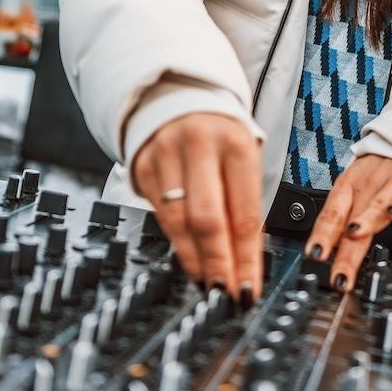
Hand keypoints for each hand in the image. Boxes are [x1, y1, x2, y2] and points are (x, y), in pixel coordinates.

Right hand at [130, 113, 262, 302]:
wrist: (178, 96)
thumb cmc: (221, 136)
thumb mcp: (244, 158)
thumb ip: (245, 202)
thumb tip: (247, 259)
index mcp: (235, 143)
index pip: (243, 213)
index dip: (246, 258)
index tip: (249, 288)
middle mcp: (198, 147)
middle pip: (208, 220)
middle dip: (218, 264)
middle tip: (227, 294)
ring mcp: (166, 156)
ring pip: (178, 222)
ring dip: (195, 261)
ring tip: (209, 284)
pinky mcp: (142, 167)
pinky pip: (160, 216)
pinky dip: (176, 243)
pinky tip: (189, 261)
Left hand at [302, 155, 391, 292]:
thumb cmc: (381, 177)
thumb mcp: (358, 192)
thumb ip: (344, 220)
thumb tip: (325, 253)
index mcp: (348, 185)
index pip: (332, 214)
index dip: (322, 235)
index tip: (314, 255)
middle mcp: (368, 184)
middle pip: (352, 217)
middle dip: (344, 249)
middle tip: (338, 274)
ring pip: (378, 204)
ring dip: (366, 220)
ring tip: (355, 234)